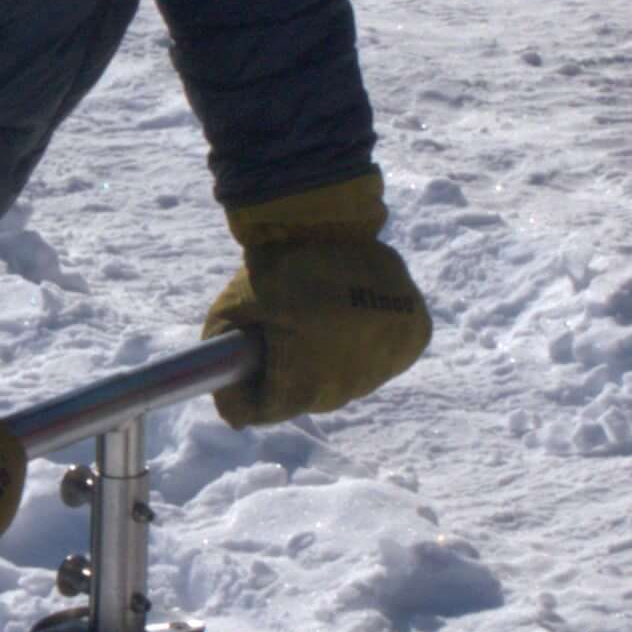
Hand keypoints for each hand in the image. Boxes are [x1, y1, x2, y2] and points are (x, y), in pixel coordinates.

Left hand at [205, 171, 429, 423]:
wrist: (333, 222)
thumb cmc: (277, 266)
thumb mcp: (230, 309)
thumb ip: (219, 355)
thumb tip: (228, 400)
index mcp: (300, 387)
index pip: (260, 410)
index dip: (241, 387)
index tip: (242, 357)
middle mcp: (346, 387)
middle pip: (303, 395)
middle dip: (285, 370)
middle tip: (279, 325)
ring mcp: (384, 363)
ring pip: (344, 375)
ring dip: (326, 356)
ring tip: (316, 313)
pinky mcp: (411, 337)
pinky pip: (379, 352)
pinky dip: (362, 338)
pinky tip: (348, 310)